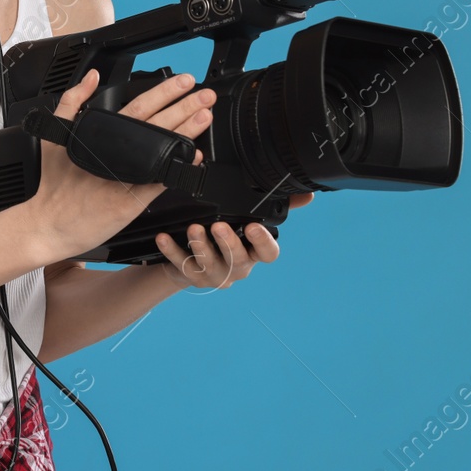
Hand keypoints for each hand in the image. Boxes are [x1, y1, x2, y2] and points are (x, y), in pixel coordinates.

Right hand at [28, 67, 215, 261]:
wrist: (46, 225)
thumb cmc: (53, 186)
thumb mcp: (55, 134)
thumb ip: (72, 102)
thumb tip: (91, 76)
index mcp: (100, 135)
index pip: (139, 106)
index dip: (165, 92)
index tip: (184, 81)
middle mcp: (116, 155)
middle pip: (156, 123)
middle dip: (185, 106)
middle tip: (205, 94)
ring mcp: (125, 178)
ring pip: (162, 151)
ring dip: (187, 132)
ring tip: (205, 117)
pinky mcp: (130, 202)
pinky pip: (160, 183)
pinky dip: (177, 170)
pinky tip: (192, 158)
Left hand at [151, 192, 314, 289]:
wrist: (195, 262)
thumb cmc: (227, 238)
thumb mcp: (250, 222)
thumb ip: (276, 206)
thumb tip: (307, 194)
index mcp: (254, 254)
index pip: (268, 253)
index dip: (262, 242)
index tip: (253, 226)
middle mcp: (237, 268)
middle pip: (237, 259)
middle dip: (228, 243)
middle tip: (218, 225)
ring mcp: (214, 274)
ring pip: (208, 263)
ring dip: (201, 246)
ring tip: (193, 229)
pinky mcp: (190, 276)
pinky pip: (180, 264)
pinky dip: (171, 251)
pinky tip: (164, 237)